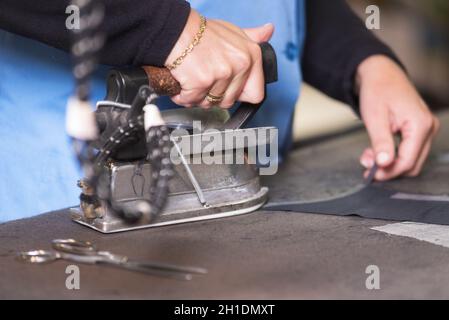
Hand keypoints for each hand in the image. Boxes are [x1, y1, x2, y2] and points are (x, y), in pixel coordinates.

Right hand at [164, 9, 273, 107]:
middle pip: (229, 101)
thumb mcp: (233, 31)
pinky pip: (191, 100)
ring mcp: (221, 75)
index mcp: (251, 55)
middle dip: (214, 96)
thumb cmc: (201, 32)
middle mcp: (239, 65)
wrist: (175, 29)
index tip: (228, 90)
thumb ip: (252, 37)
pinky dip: (183, 96)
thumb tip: (268, 31)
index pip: (255, 94)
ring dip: (197, 97)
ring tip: (192, 80)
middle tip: (204, 81)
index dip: (239, 95)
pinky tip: (181, 83)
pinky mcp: (201, 82)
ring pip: (210, 103)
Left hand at [357, 55, 439, 180]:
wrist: (380, 73)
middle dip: (388, 168)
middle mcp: (428, 128)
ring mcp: (426, 129)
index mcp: (420, 124)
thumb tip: (384, 163)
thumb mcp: (375, 118)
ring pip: (410, 160)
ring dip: (389, 163)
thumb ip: (381, 142)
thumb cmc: (377, 91)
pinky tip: (376, 150)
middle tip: (365, 163)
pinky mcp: (419, 130)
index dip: (388, 172)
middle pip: (411, 164)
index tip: (369, 175)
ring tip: (368, 155)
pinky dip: (392, 155)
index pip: (407, 161)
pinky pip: (409, 151)